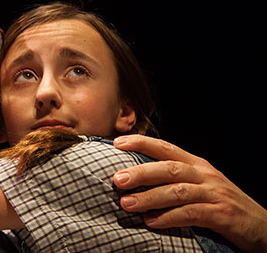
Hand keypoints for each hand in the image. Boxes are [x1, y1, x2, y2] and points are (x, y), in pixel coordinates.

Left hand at [112, 134, 266, 251]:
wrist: (260, 225)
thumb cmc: (220, 204)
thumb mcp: (197, 185)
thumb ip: (171, 180)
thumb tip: (132, 179)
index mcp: (196, 164)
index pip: (166, 148)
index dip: (142, 143)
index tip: (117, 143)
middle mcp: (204, 175)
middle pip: (169, 168)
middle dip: (141, 172)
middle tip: (117, 179)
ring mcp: (214, 194)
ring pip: (178, 191)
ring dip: (150, 197)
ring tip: (126, 204)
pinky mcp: (222, 214)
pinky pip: (192, 214)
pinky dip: (169, 217)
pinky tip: (151, 222)